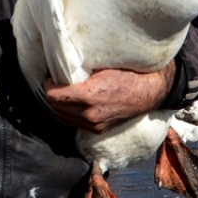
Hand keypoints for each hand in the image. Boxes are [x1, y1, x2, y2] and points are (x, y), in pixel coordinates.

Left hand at [43, 61, 175, 133]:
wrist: (149, 91)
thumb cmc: (127, 73)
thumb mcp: (101, 67)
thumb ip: (79, 70)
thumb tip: (61, 67)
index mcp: (88, 96)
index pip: (52, 96)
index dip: (48, 85)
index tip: (52, 76)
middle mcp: (89, 114)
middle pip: (55, 107)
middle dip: (52, 94)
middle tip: (56, 82)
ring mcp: (94, 125)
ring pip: (64, 116)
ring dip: (61, 105)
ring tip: (66, 92)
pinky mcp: (98, 130)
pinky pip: (75, 122)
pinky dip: (72, 112)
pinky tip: (76, 102)